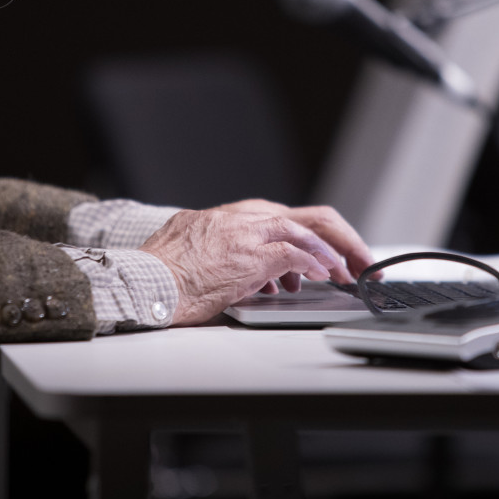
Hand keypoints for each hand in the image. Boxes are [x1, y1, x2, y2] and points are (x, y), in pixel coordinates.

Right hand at [139, 205, 367, 325]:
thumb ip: (229, 254)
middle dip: (337, 240)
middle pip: (304, 217)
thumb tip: (260, 275)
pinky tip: (325, 275)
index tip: (329, 256)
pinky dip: (315, 263)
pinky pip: (296, 253)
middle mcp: (241, 217)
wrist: (143, 282)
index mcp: (229, 216)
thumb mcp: (198, 253)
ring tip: (346, 271)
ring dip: (332, 252)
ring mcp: (246, 232)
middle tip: (356, 261)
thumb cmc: (162, 277)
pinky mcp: (250, 254)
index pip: (284, 218)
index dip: (314, 237)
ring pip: (304, 229)